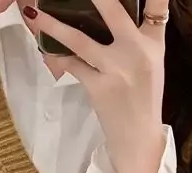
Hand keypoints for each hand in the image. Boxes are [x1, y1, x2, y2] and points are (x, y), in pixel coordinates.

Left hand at [23, 0, 167, 172]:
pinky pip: (71, 65)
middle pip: (113, 10)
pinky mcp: (97, 87)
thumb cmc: (143, 101)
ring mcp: (115, 69)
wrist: (139, 140)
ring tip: (33, 12)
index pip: (158, 6)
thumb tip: (109, 16)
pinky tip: (44, 49)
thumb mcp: (151, 65)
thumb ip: (138, 39)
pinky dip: (56, 57)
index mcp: (154, 44)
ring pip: (78, 39)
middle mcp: (137, 51)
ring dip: (52, 25)